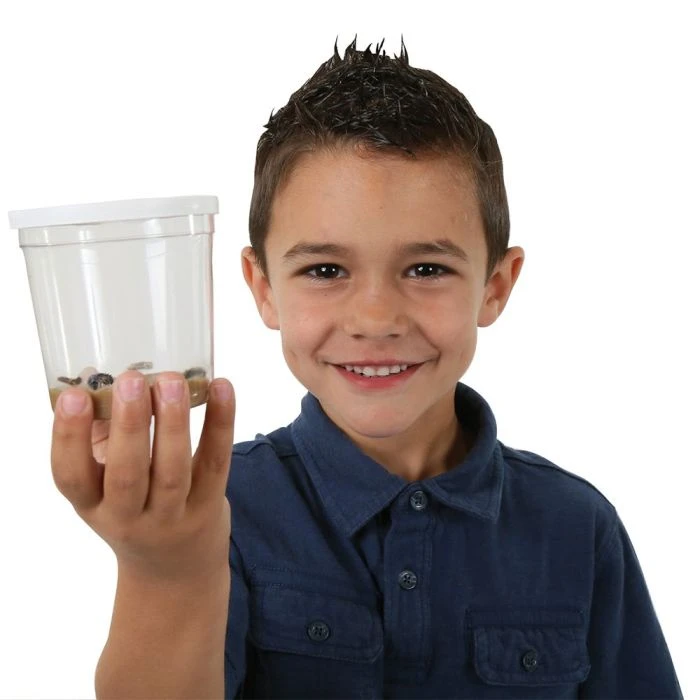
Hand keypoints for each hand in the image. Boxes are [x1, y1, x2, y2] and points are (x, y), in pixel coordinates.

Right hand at [50, 370, 234, 583]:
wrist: (174, 568)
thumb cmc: (133, 507)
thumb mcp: (104, 485)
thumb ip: (100, 435)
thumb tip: (99, 375)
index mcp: (92, 505)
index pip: (71, 477)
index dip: (68, 437)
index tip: (74, 396)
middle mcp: (128, 517)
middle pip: (127, 475)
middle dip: (130, 426)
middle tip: (131, 380)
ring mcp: (172, 515)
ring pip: (173, 472)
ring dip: (173, 423)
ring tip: (172, 381)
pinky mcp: (209, 505)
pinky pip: (215, 462)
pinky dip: (220, 423)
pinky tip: (222, 388)